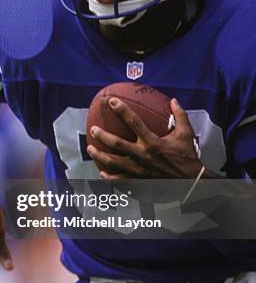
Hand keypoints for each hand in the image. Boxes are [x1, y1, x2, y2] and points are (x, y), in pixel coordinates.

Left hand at [87, 98, 202, 179]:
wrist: (191, 182)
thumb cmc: (187, 157)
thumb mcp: (186, 133)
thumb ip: (179, 115)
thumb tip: (173, 100)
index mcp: (153, 142)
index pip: (133, 122)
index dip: (122, 110)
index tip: (112, 101)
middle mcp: (143, 155)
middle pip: (117, 144)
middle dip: (102, 136)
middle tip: (94, 129)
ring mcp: (139, 170)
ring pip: (113, 163)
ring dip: (99, 156)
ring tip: (90, 149)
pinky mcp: (139, 181)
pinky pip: (120, 180)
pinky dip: (109, 177)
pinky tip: (102, 173)